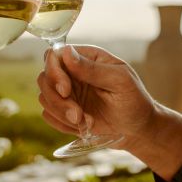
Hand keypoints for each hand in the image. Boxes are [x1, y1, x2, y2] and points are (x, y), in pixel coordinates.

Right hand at [38, 45, 154, 146]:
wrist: (137, 129)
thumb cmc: (134, 100)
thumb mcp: (120, 81)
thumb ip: (92, 68)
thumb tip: (67, 52)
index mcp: (86, 58)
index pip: (54, 55)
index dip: (54, 72)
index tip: (66, 90)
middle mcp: (72, 73)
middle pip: (44, 77)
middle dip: (57, 99)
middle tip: (77, 115)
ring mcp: (67, 93)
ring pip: (44, 98)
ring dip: (61, 113)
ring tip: (84, 122)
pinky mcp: (64, 111)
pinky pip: (48, 115)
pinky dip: (62, 124)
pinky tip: (82, 127)